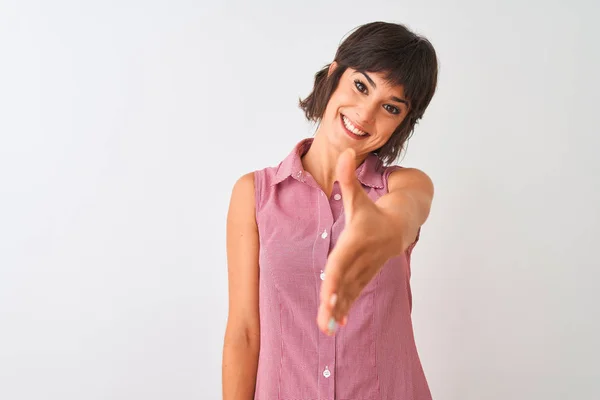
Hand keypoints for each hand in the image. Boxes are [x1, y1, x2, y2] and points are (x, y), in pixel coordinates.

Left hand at [317, 148, 400, 334]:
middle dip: (335, 304)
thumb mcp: (358, 195)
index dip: (333, 280)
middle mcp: (361, 258)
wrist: (400, 224)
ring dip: (339, 311)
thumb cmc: (373, 210)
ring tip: (327, 330)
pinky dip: (346, 308)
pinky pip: (355, 294)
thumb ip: (348, 177)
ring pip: (351, 293)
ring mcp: (365, 269)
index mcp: (357, 240)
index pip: (341, 262)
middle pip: (345, 284)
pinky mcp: (365, 275)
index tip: (326, 297)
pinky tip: (336, 324)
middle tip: (324, 324)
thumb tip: (344, 152)